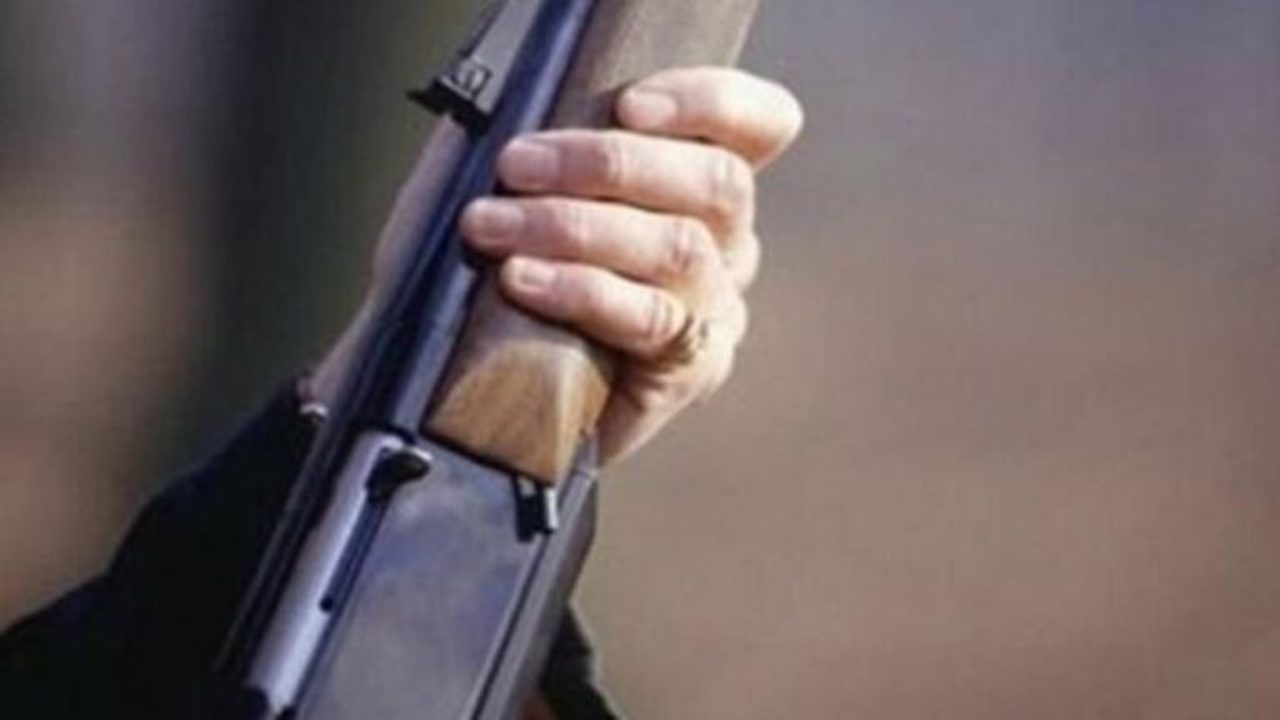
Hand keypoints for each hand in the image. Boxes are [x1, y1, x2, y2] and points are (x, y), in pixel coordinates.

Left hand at [460, 67, 802, 463]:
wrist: (530, 411)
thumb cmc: (532, 293)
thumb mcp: (552, 212)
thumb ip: (567, 166)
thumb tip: (527, 130)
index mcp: (709, 191)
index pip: (758, 126)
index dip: (709, 102)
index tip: (630, 105)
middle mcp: (730, 248)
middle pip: (717, 181)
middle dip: (607, 162)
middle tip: (515, 166)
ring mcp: (718, 312)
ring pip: (680, 248)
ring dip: (574, 225)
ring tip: (493, 226)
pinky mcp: (692, 371)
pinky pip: (652, 320)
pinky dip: (581, 290)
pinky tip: (523, 280)